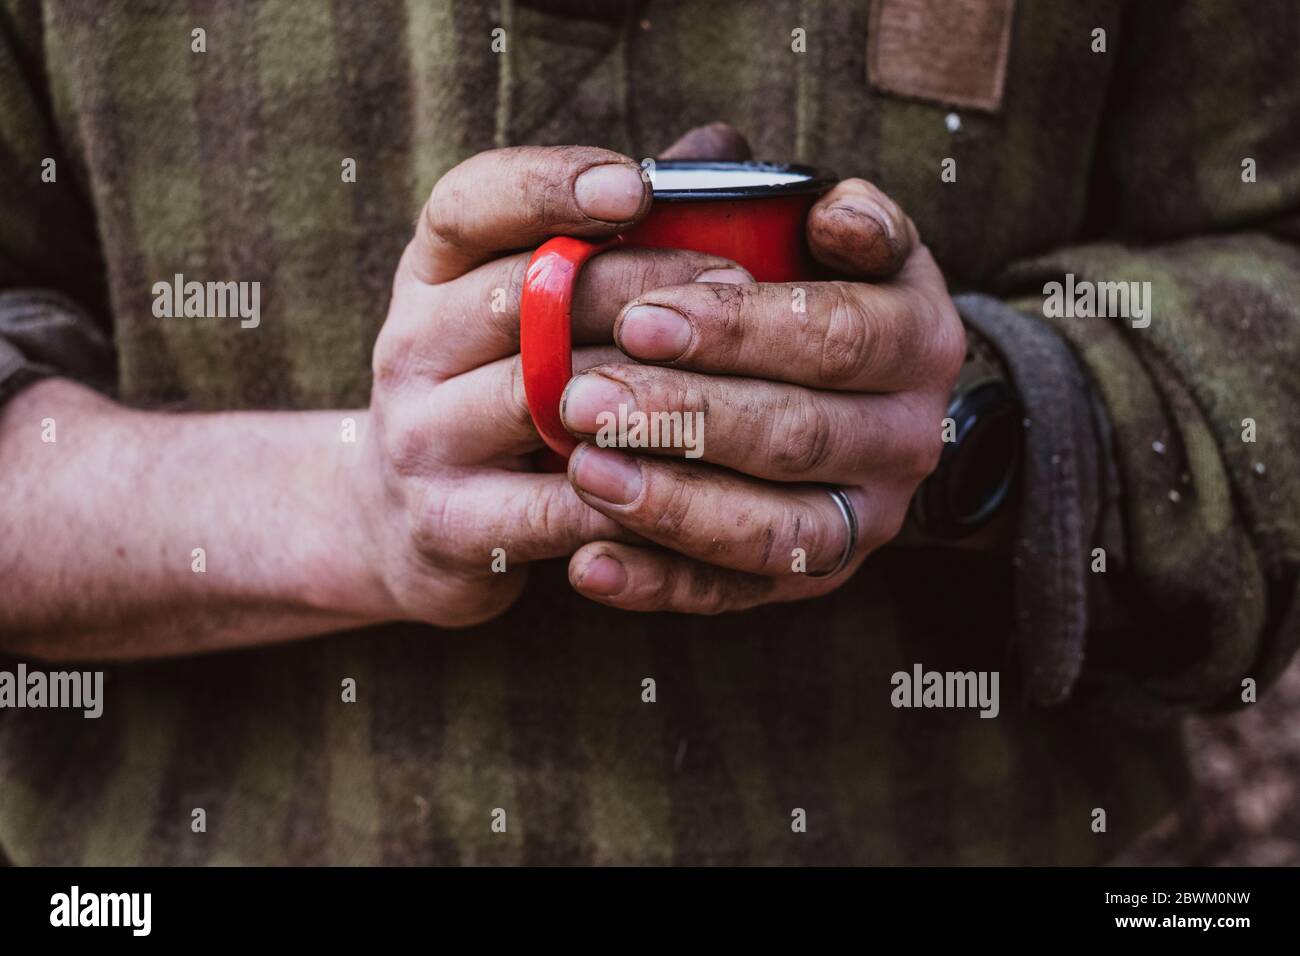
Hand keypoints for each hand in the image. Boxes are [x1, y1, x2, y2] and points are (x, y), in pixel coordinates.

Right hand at [346, 144, 754, 626]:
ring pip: (538, 399)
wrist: (404, 529)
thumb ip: (615, 233)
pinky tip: (703, 483)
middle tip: (734, 287)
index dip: (547, 185)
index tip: (636, 185)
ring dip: (643, 388)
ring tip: (732, 383)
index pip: (466, 205)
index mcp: (430, 278)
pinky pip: (557, 505)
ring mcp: (421, 439)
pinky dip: (634, 494)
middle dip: (636, 284)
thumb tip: (719, 147)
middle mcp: (411, 348)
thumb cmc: (500, 396)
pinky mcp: (450, 527)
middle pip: (521, 297)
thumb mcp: (529, 310)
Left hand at [560, 174, 965, 612]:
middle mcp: (908, 435)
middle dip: (686, 416)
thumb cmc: (801, 292)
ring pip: (778, 531)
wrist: (848, 396)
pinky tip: (588, 566)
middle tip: (583, 396)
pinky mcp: (815, 574)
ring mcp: (868, 518)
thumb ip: (785, 202)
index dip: (741, 330)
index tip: (641, 318)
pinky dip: (662, 585)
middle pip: (800, 433)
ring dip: (674, 505)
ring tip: (582, 472)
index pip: (839, 334)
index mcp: (916, 335)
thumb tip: (762, 178)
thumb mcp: (814, 236)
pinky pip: (741, 593)